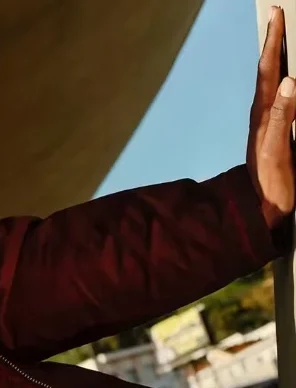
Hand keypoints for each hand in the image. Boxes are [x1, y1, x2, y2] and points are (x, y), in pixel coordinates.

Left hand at [251, 6, 295, 228]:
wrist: (262, 205)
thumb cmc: (270, 180)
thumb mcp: (276, 148)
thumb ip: (282, 116)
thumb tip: (289, 82)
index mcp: (263, 113)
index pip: (269, 70)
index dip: (273, 42)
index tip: (278, 16)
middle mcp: (263, 113)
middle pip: (268, 70)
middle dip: (273, 42)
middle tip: (277, 16)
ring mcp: (268, 121)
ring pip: (272, 81)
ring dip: (276, 57)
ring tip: (281, 37)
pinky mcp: (275, 130)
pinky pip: (279, 96)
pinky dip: (283, 78)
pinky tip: (288, 77)